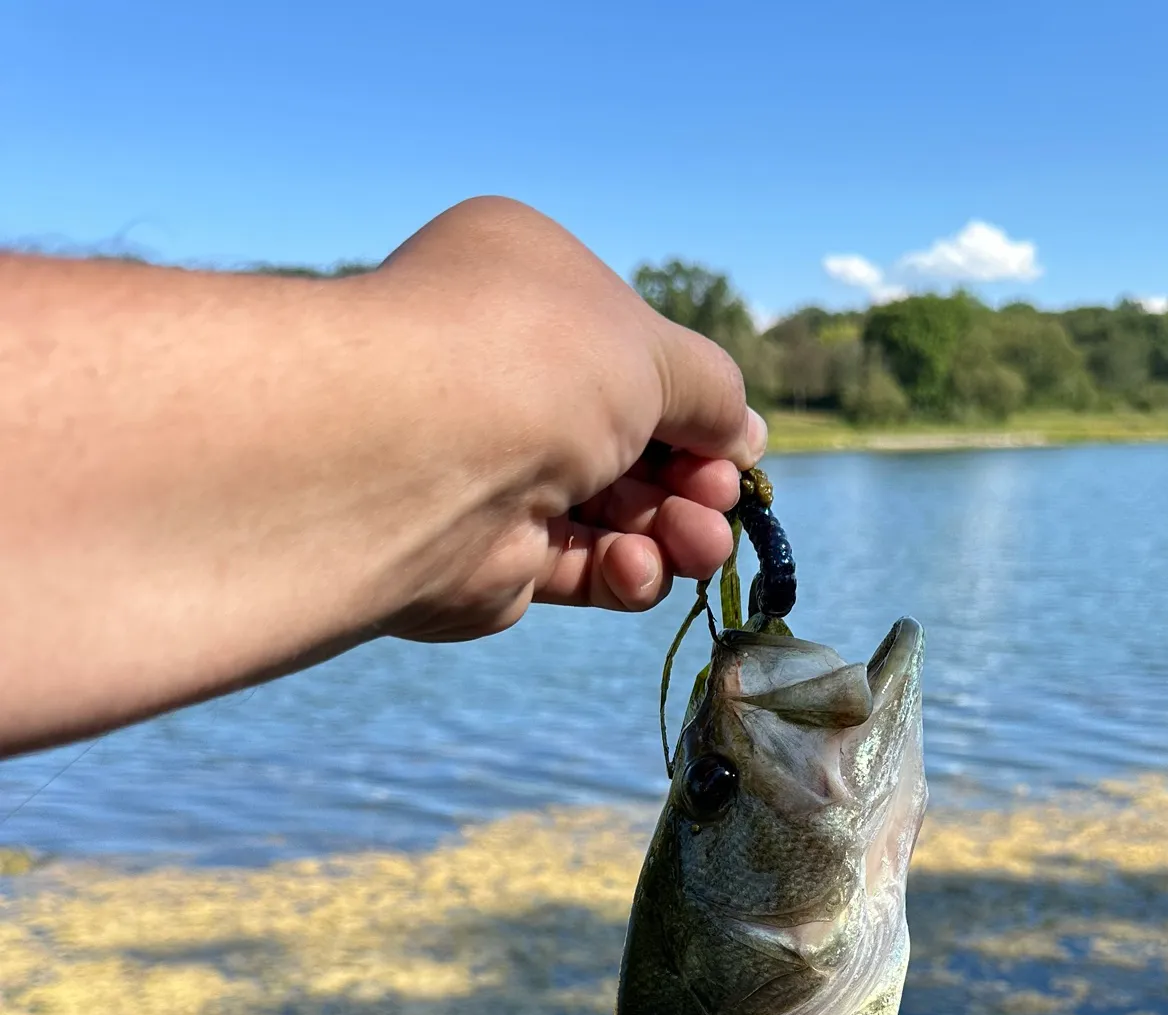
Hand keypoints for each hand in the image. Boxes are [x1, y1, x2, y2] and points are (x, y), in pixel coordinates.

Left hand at [366, 198, 766, 641]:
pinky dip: (623, 572)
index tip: (739, 448)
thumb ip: (713, 392)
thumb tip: (745, 438)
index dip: (695, 408)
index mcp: (528, 288)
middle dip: (694, 479)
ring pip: (614, 510)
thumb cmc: (540, 364)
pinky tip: (638, 568)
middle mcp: (502, 372)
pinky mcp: (490, 554)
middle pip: (632, 441)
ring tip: (701, 547)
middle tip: (723, 503)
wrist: (420, 457)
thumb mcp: (655, 352)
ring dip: (675, 532)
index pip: (631, 352)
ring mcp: (493, 467)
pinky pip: (579, 565)